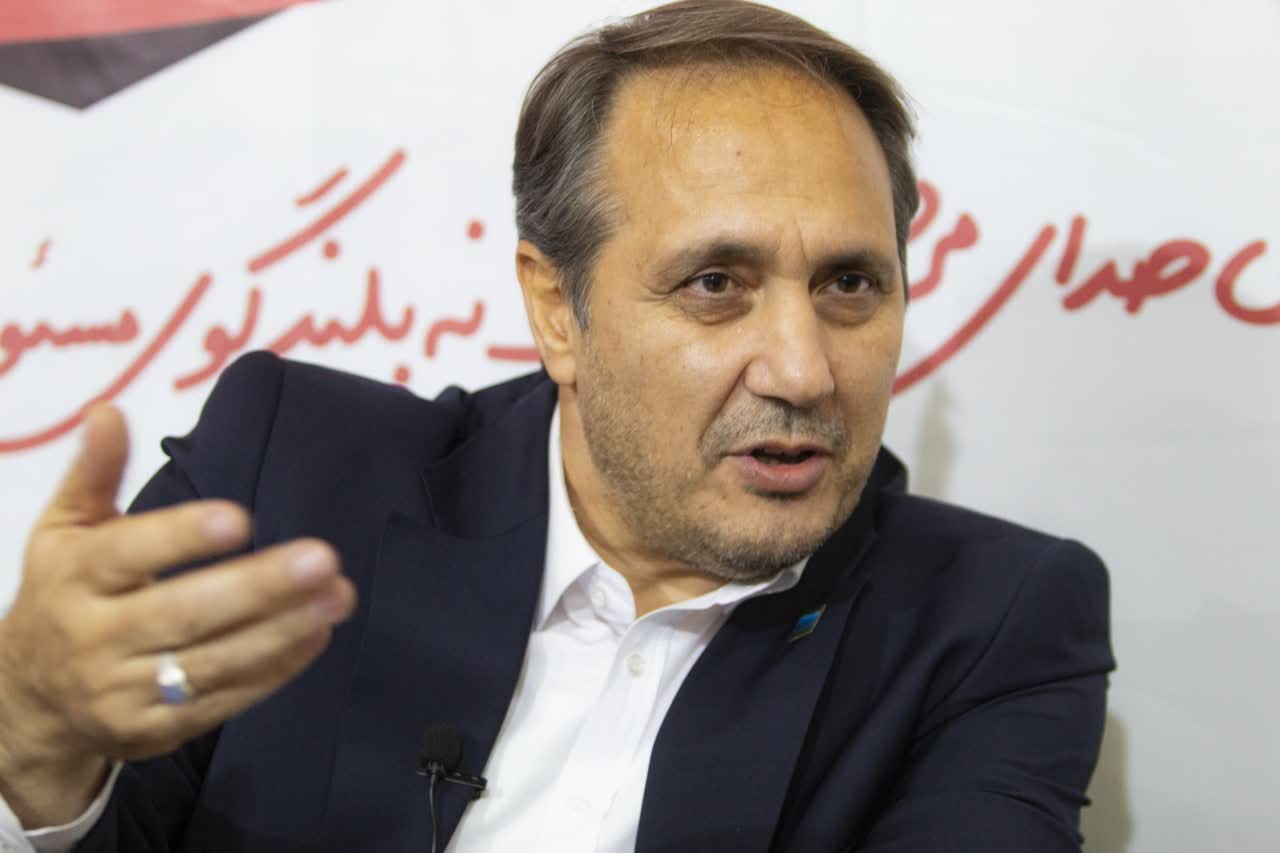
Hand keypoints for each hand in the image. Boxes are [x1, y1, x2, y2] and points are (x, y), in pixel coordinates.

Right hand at [0, 404, 355, 826]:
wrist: (27, 704)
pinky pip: (222, 701)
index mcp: (75, 577)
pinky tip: (315, 636)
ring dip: (282, 630)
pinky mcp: (153, 731)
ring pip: (212, 662)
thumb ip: (93, 473)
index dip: (180, 538)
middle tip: (322, 558)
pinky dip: (273, 671)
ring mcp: (124, 691)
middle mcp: (95, 637)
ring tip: (338, 596)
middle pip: (182, 613)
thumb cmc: (63, 596)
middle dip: (257, 587)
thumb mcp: (64, 531)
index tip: (238, 518)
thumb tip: (109, 411)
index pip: (128, 554)